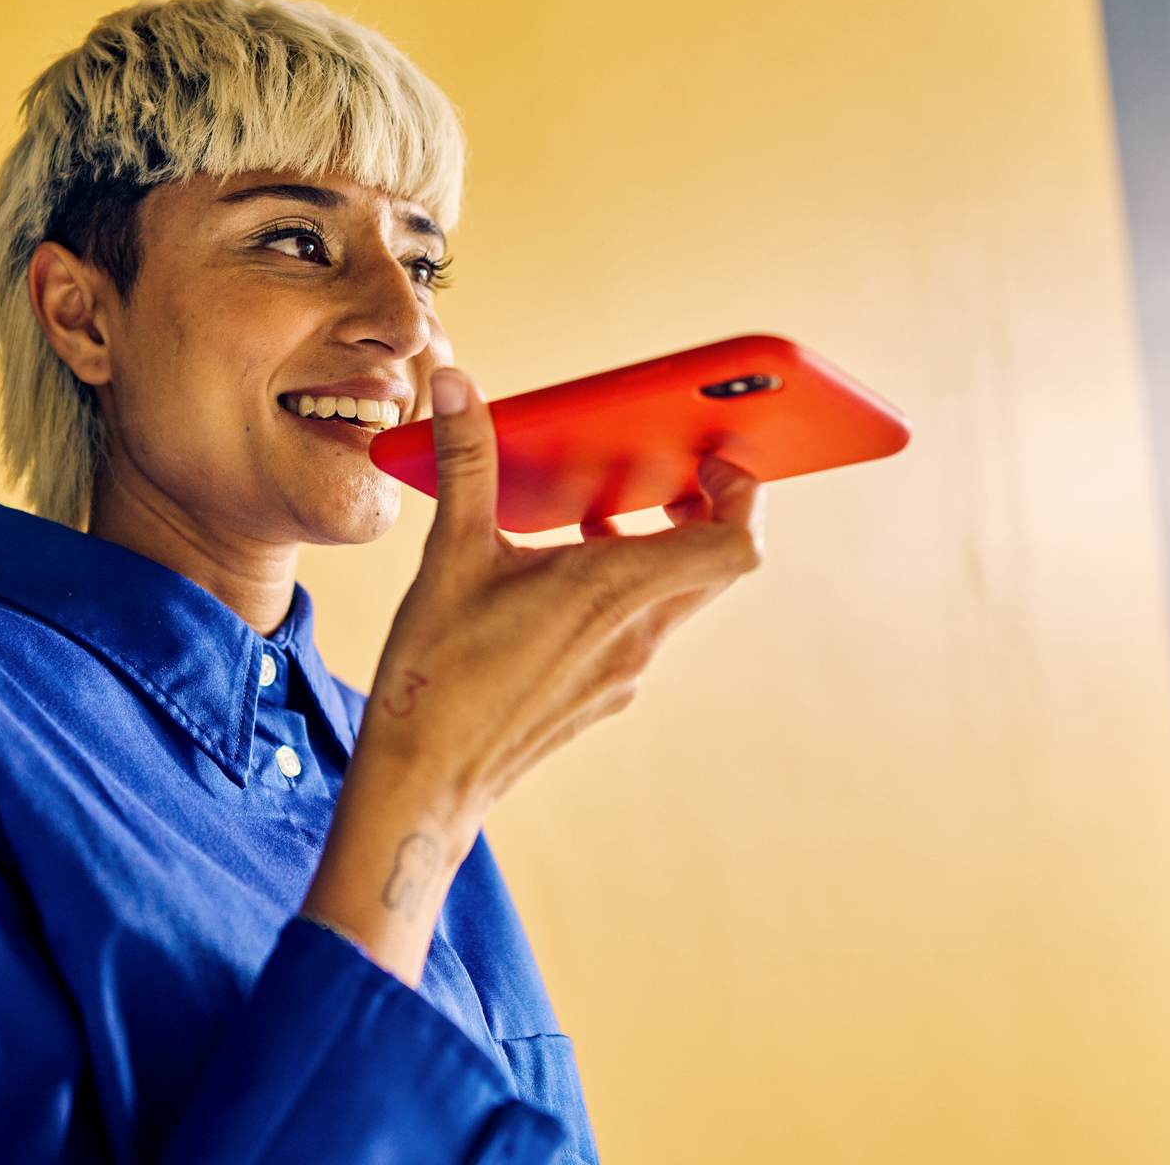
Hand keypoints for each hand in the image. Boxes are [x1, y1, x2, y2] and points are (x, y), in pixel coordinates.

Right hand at [359, 365, 766, 819]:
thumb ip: (466, 463)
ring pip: (674, 596)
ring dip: (655, 549)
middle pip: (715, 564)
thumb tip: (459, 386)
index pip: (735, 544)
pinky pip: (639, 628)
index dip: (745, 494)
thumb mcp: (449, 555)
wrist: (424, 784)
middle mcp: (634, 635)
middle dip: (702, 508)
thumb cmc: (435, 676)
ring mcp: (624, 672)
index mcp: (611, 590)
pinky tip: (556, 579)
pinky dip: (621, 590)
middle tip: (665, 470)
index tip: (713, 457)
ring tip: (596, 515)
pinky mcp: (602, 694)